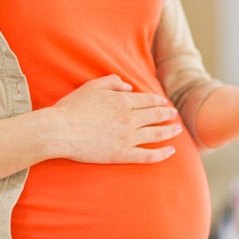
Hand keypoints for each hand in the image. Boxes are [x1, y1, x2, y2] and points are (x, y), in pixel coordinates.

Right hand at [49, 75, 181, 163]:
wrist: (60, 131)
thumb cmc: (72, 108)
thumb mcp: (92, 86)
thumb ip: (112, 82)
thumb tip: (128, 86)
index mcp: (122, 101)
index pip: (148, 100)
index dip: (158, 102)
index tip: (164, 104)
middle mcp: (129, 119)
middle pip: (155, 116)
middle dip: (167, 115)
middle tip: (175, 115)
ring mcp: (127, 138)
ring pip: (156, 134)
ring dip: (170, 131)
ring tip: (178, 130)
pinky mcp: (122, 154)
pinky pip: (147, 155)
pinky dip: (162, 154)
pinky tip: (171, 152)